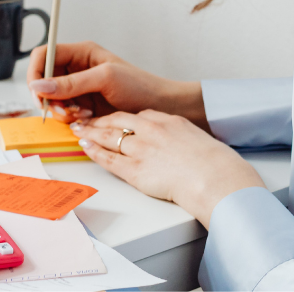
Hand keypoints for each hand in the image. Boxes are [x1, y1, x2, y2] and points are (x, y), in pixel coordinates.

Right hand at [26, 41, 208, 129]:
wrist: (160, 107)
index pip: (43, 55)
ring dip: (61, 110)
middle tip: (63, 109)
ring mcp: (78, 89)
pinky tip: (86, 119)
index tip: (37, 92)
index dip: (35, 72)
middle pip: (43, 80)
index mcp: (80, 53)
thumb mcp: (105, 78)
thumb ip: (71, 82)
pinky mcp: (82, 106)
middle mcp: (76, 69)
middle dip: (49, 97)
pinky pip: (63, 113)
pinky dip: (69, 119)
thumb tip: (39, 86)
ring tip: (82, 114)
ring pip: (51, 100)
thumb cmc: (140, 86)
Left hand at [71, 110, 264, 227]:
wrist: (214, 177)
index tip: (112, 118)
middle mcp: (150, 131)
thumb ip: (179, 134)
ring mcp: (141, 150)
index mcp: (167, 121)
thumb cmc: (212, 162)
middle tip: (85, 120)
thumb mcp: (196, 137)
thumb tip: (175, 139)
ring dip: (90, 133)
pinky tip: (85, 147)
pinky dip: (94, 152)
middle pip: (117, 121)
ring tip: (79, 130)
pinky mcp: (135, 170)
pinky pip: (109, 159)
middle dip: (98, 121)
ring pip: (108, 137)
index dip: (120, 117)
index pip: (137, 115)